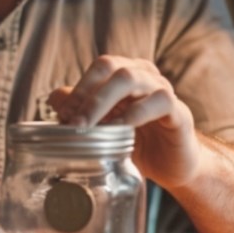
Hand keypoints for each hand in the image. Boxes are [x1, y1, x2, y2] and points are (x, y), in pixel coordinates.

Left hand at [48, 55, 200, 188]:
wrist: (173, 166)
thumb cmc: (137, 142)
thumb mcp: (104, 128)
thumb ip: (82, 111)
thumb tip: (54, 99)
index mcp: (126, 73)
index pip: (99, 67)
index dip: (79, 89)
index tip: (62, 117)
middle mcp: (145, 75)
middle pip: (112, 66)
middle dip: (87, 93)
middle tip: (72, 122)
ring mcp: (163, 91)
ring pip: (131, 78)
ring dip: (103, 101)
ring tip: (89, 128)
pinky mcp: (179, 112)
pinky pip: (160, 101)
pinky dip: (135, 114)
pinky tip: (120, 131)